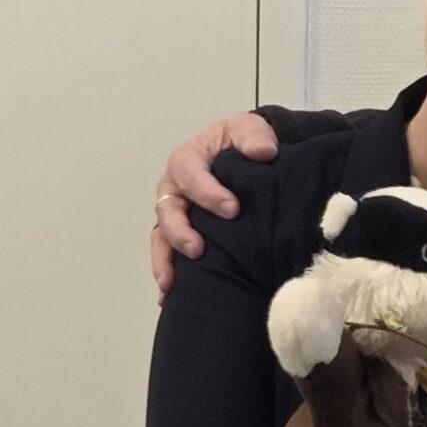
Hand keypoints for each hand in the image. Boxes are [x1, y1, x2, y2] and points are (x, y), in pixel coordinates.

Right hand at [150, 111, 280, 296]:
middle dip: (180, 232)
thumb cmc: (243, 142)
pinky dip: (168, 274)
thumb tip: (264, 152)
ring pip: (162, 237)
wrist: (249, 156)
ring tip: (171, 284)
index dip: (208, 193)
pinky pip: (169, 254)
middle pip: (168, 211)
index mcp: (188, 160)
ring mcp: (177, 213)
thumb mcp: (248, 129)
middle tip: (198, 249)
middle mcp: (175, 188)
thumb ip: (254, 136)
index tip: (233, 209)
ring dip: (165, 260)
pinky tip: (169, 298)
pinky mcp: (184, 233)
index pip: (190, 175)